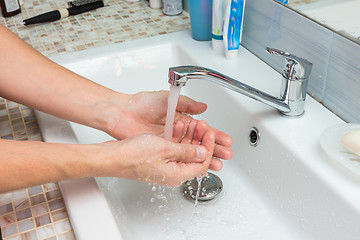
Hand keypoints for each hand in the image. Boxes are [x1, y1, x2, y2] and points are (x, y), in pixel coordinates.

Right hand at [100, 124, 215, 186]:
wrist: (112, 157)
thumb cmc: (132, 156)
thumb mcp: (165, 149)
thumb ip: (186, 152)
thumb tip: (203, 153)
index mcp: (177, 174)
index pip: (203, 163)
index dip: (209, 146)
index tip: (210, 133)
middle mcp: (173, 173)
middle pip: (195, 157)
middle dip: (200, 139)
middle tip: (203, 126)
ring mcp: (165, 167)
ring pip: (184, 151)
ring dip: (189, 136)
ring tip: (192, 122)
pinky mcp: (158, 160)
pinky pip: (173, 149)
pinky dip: (178, 138)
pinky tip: (178, 126)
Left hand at [106, 91, 232, 163]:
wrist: (122, 113)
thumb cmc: (142, 104)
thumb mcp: (167, 99)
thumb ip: (186, 104)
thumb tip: (204, 107)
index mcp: (180, 118)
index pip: (202, 129)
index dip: (214, 135)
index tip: (225, 141)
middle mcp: (177, 132)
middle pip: (199, 142)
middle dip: (214, 148)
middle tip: (226, 155)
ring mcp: (169, 142)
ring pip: (190, 152)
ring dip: (204, 157)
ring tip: (217, 163)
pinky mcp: (161, 149)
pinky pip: (178, 157)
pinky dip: (188, 161)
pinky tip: (198, 166)